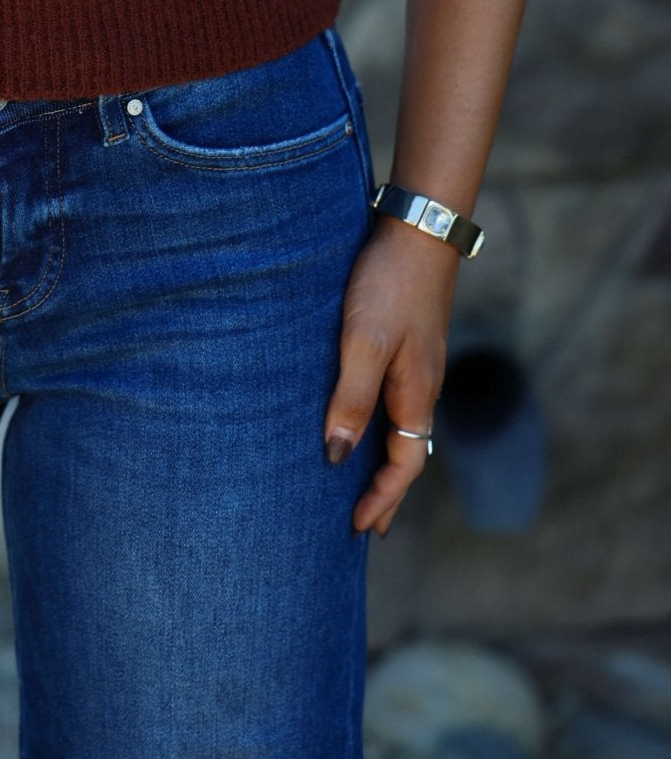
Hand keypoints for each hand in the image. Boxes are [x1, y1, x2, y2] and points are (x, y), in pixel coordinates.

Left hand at [324, 212, 459, 535]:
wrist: (418, 230)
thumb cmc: (388, 286)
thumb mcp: (364, 343)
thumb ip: (351, 398)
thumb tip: (337, 455)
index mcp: (416, 394)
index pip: (405, 466)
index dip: (382, 499)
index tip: (359, 528)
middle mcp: (422, 386)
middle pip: (407, 453)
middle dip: (387, 491)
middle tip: (366, 524)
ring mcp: (418, 364)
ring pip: (402, 427)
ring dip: (384, 459)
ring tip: (360, 480)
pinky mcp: (407, 343)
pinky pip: (395, 400)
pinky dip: (381, 424)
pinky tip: (362, 417)